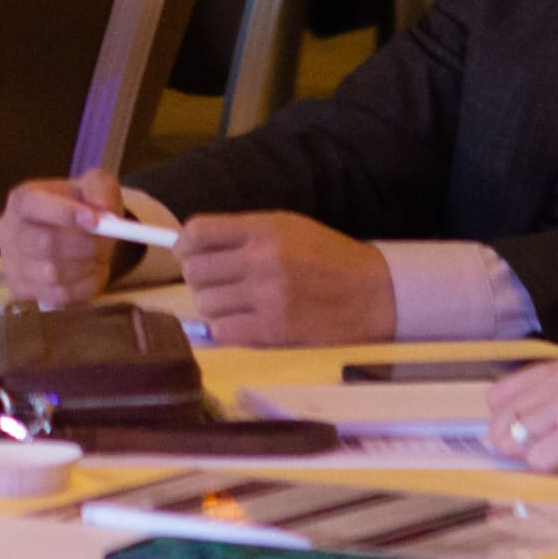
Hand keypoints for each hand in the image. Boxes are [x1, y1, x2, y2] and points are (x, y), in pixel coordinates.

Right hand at [0, 169, 167, 308]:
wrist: (71, 233)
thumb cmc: (80, 206)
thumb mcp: (95, 185)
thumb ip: (101, 190)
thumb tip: (105, 214)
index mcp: (22, 200)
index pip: (33, 205)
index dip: (64, 214)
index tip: (95, 221)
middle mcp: (9, 231)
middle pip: (45, 244)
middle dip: (84, 245)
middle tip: (106, 242)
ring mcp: (12, 263)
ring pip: (52, 274)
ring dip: (85, 267)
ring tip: (98, 256)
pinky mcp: (22, 290)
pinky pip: (58, 296)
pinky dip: (82, 286)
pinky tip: (89, 272)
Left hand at [172, 209, 392, 348]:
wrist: (374, 293)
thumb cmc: (328, 257)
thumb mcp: (288, 227)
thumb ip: (243, 232)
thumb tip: (193, 242)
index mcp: (264, 229)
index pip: (198, 231)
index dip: (183, 243)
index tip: (185, 251)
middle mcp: (261, 260)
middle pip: (194, 270)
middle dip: (198, 276)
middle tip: (216, 280)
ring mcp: (267, 298)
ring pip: (205, 303)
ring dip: (214, 304)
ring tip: (236, 301)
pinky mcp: (274, 331)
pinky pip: (223, 332)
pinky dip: (226, 328)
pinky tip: (243, 322)